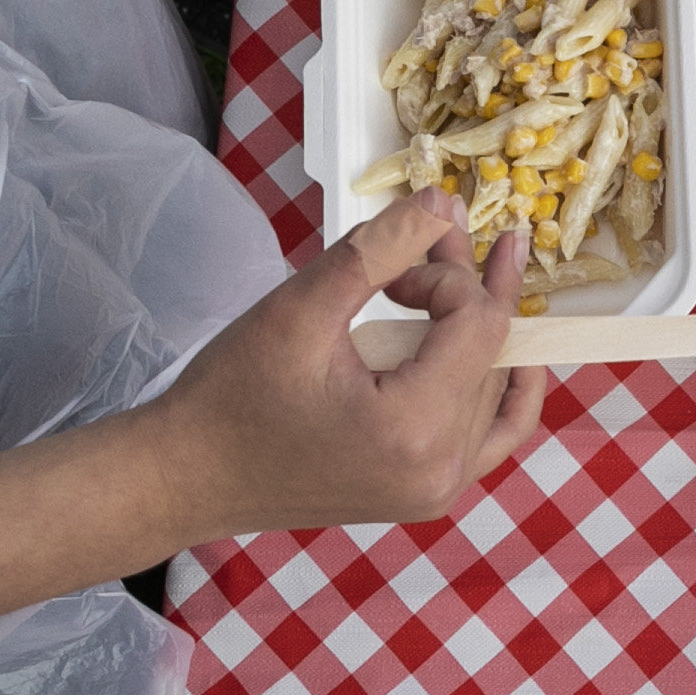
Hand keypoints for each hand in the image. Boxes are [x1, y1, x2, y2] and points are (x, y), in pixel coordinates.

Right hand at [136, 197, 545, 537]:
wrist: (188, 477)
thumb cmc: (231, 395)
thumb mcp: (301, 307)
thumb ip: (380, 248)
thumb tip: (444, 201)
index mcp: (414, 429)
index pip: (478, 324)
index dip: (447, 273)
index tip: (394, 262)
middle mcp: (442, 470)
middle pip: (491, 353)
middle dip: (463, 288)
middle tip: (435, 233)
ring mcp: (439, 489)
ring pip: (495, 388)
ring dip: (477, 328)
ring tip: (457, 271)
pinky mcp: (427, 493)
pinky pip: (494, 436)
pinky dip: (500, 389)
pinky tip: (507, 350)